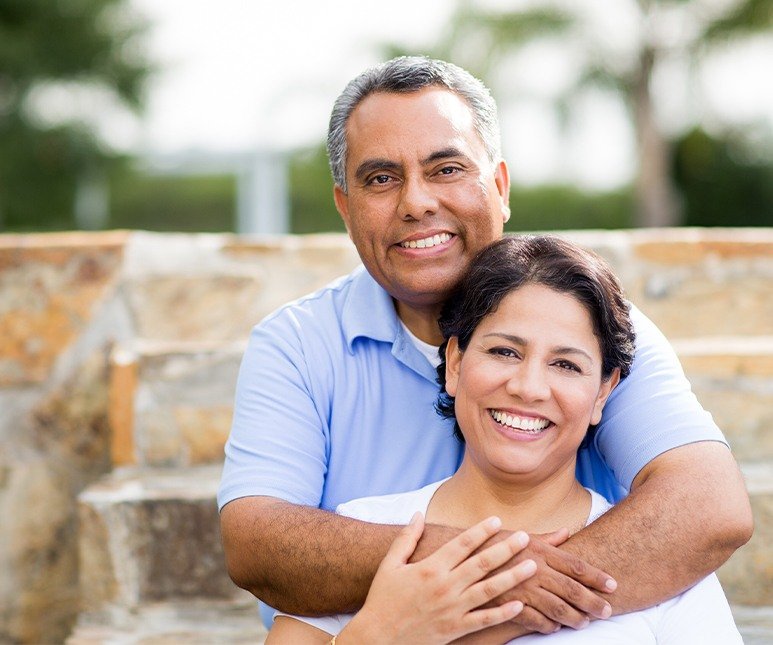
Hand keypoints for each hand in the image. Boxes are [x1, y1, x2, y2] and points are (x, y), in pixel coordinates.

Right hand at [338, 513, 537, 644]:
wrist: (377, 637)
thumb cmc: (382, 599)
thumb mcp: (390, 564)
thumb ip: (407, 538)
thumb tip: (418, 514)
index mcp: (430, 568)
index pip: (461, 544)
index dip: (481, 531)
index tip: (497, 520)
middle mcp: (444, 586)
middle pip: (481, 564)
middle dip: (505, 548)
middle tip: (524, 537)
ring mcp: (452, 609)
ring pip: (489, 590)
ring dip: (513, 577)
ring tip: (532, 566)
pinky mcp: (455, 629)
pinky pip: (484, 621)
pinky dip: (503, 613)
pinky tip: (520, 605)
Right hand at [494, 529, 616, 633]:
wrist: (455, 554)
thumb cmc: (488, 542)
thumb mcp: (517, 535)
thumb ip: (545, 538)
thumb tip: (567, 532)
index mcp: (537, 550)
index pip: (574, 564)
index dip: (596, 576)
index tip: (613, 585)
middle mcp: (532, 568)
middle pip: (570, 588)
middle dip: (592, 601)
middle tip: (607, 611)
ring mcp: (520, 587)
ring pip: (555, 607)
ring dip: (573, 617)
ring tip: (584, 623)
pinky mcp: (506, 603)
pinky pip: (532, 619)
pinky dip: (546, 625)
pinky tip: (554, 628)